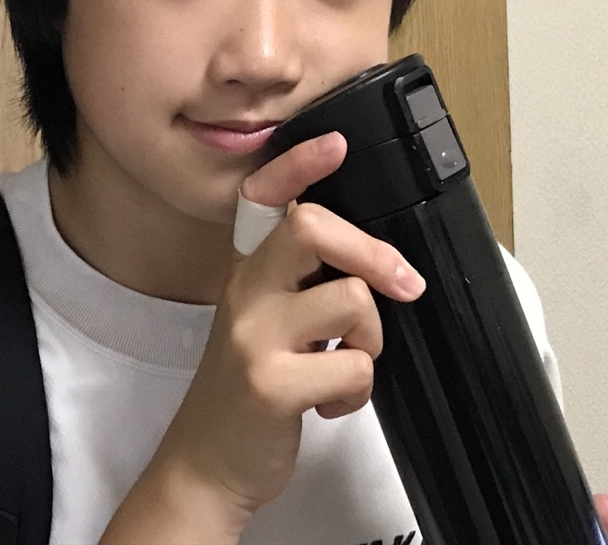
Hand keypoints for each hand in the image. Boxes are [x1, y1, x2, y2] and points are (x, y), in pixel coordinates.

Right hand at [101, 131, 425, 543]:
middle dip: (373, 253)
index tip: (335, 144)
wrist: (205, 463)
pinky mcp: (270, 383)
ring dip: (371, 338)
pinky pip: (353, 367)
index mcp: (247, 272)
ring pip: (349, 298)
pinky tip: (330, 402)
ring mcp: (254, 336)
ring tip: (348, 362)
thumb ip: (300, 286)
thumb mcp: (264, 323)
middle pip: (311, 227)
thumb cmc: (246, 392)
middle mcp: (245, 292)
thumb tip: (371, 265)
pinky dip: (358, 391)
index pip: (265, 200)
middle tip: (402, 285)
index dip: (299, 167)